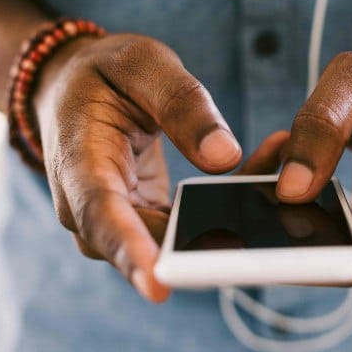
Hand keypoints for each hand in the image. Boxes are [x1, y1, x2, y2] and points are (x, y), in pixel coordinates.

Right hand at [33, 34, 241, 301]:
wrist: (77, 91)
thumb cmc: (106, 75)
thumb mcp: (143, 65)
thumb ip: (182, 105)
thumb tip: (225, 158)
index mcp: (79, 161)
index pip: (100, 216)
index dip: (129, 252)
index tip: (160, 286)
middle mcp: (90, 206)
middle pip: (143, 245)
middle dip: (203, 248)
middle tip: (264, 239)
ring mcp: (118, 220)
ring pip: (173, 243)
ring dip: (227, 222)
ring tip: (275, 186)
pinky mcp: (145, 222)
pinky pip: (186, 230)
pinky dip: (226, 211)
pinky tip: (262, 180)